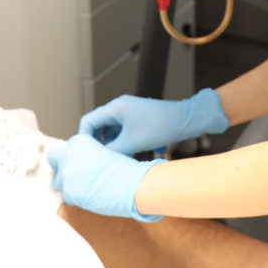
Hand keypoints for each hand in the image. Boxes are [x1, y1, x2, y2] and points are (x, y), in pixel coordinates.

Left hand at [48, 134, 164, 221]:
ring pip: (57, 181)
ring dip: (68, 185)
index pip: (66, 148)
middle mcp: (68, 154)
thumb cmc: (125, 168)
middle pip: (53, 159)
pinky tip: (90, 198)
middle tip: (74, 175)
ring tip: (85, 190)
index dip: (73, 158)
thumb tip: (81, 166)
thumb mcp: (104, 152)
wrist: (133, 183)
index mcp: (79, 141)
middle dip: (61, 166)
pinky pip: (67, 197)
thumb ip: (88, 156)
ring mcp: (66, 173)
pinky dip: (76, 199)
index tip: (80, 165)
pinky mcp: (68, 192)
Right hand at [78, 88, 228, 155]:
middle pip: (98, 125)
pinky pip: (120, 129)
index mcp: (114, 108)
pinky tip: (126, 153)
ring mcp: (127, 111)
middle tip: (99, 158)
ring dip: (110, 143)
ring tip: (114, 158)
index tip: (85, 153)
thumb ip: (111, 151)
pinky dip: (120, 141)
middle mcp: (118, 107)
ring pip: (109, 129)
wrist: (184, 120)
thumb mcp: (132, 143)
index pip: (88, 121)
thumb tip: (98, 160)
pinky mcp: (135, 117)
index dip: (84, 137)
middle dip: (97, 142)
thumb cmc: (159, 127)